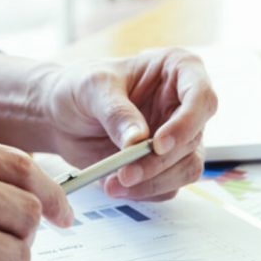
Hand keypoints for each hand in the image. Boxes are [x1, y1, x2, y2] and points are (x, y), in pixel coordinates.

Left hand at [0, 49, 217, 200]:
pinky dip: (143, 191)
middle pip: (193, 139)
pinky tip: (114, 185)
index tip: (157, 144)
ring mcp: (178, 137)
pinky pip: (167, 186)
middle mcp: (184, 104)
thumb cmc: (78, 87)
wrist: (58, 117)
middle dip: (160, 162)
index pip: (202, 97)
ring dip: (152, 182)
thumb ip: (116, 112)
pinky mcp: (165, 164)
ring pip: (186, 168)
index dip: (186, 123)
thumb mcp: (92, 88)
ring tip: (114, 183)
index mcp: (178, 70)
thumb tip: (139, 141)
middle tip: (125, 173)